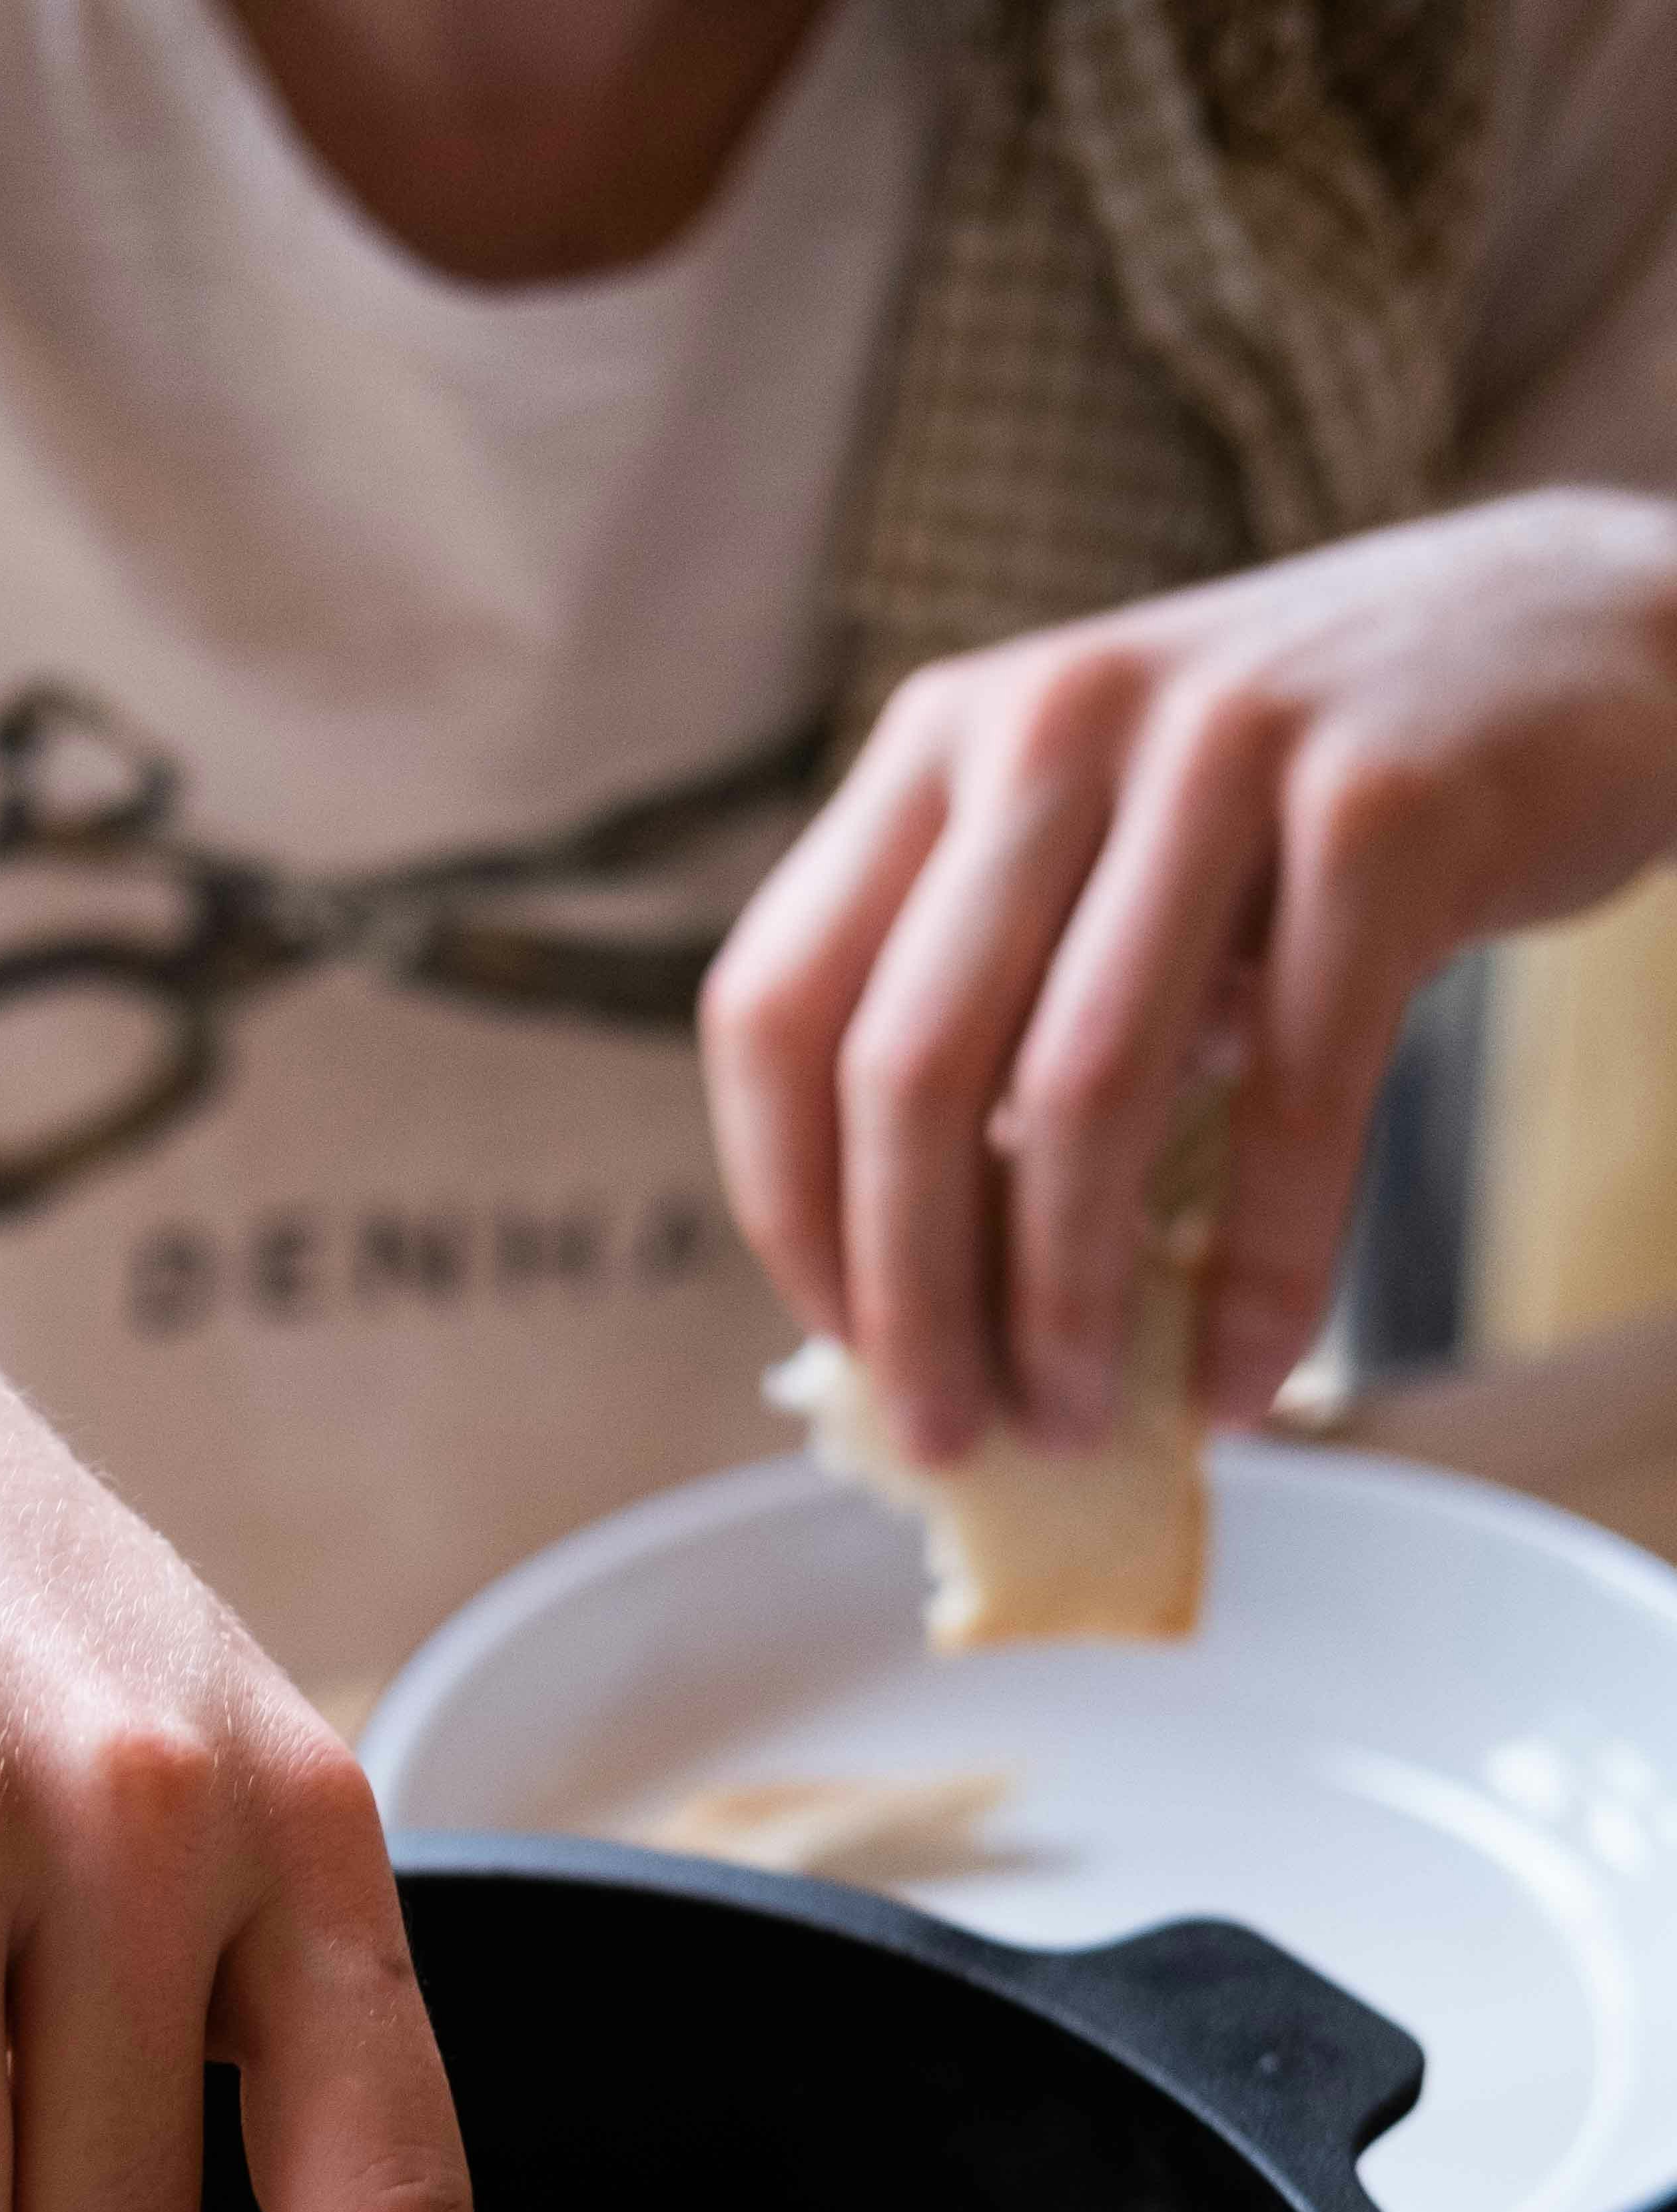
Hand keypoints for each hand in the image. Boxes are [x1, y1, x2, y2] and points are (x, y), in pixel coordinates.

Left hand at [700, 489, 1676, 1463]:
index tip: (840, 1345)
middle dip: (912, 1300)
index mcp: (940, 738)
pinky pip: (1295, 1102)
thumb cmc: (1290, 807)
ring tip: (1076, 1423)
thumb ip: (998, 1014)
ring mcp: (1219, 748)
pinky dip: (1263, 1278)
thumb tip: (913, 1298)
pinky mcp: (1386, 811)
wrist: (1566, 640)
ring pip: (1080, 1096)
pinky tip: (1245, 1381)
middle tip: (945, 1438)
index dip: (790, 1207)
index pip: (778, 1005)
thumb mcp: (1101, 856)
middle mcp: (1054, 720)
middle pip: (906, 1073)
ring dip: (1066, 1308)